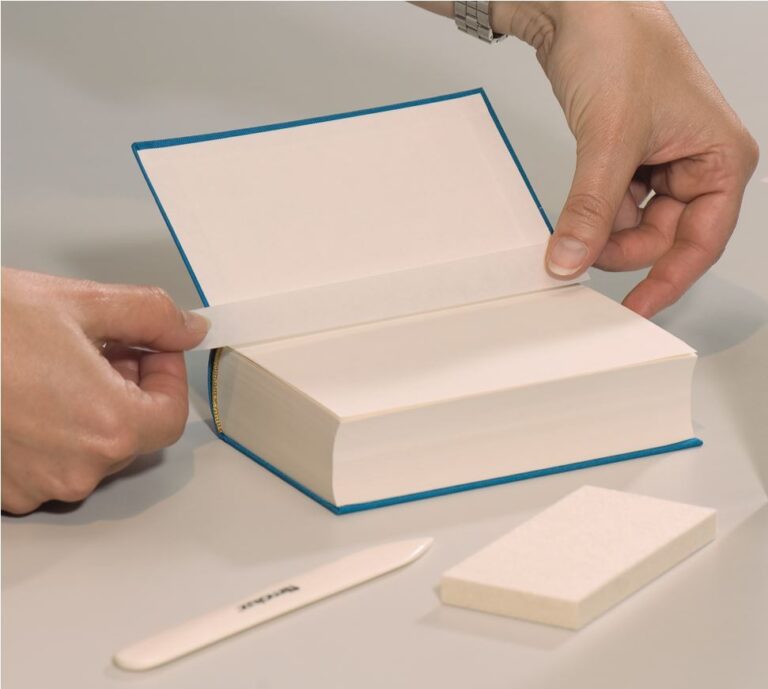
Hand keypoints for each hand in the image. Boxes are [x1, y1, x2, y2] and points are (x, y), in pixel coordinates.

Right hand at [1, 268, 208, 513]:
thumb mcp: (82, 303)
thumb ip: (152, 317)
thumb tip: (188, 328)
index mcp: (107, 426)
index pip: (172, 416)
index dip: (167, 376)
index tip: (151, 350)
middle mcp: (76, 468)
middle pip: (134, 434)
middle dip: (130, 387)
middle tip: (105, 348)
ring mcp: (36, 485)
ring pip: (93, 448)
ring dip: (92, 407)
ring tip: (60, 364)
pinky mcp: (4, 489)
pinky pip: (51, 462)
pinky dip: (55, 430)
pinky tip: (31, 393)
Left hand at [417, 2, 758, 315]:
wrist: (582, 6)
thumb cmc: (621, 46)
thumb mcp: (609, 142)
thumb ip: (591, 210)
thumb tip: (571, 261)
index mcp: (721, 159)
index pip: (701, 241)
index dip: (667, 281)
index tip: (635, 310)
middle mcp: (697, 163)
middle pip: (661, 237)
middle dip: (618, 246)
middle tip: (577, 252)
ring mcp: (663, 160)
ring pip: (632, 223)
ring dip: (600, 227)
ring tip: (572, 216)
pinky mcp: (630, 156)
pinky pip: (613, 202)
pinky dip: (591, 210)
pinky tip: (573, 207)